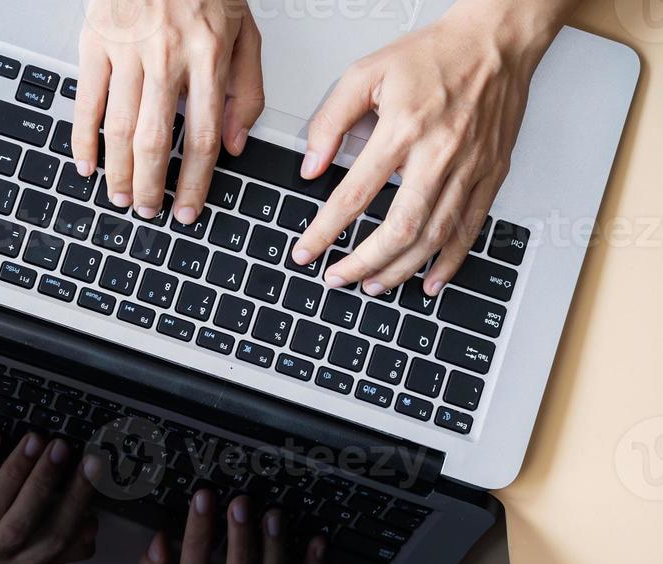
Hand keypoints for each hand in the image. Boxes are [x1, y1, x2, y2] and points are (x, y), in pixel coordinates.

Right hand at [75, 0, 263, 221]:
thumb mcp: (245, 31)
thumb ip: (247, 89)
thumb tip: (235, 144)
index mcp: (209, 57)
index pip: (203, 137)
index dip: (196, 182)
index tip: (189, 209)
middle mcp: (169, 57)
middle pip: (157, 141)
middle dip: (152, 186)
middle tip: (149, 210)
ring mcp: (129, 51)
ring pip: (121, 127)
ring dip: (119, 172)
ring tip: (121, 196)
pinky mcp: (97, 43)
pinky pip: (87, 102)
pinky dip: (83, 139)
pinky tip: (87, 164)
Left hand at [293, 0, 571, 296]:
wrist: (496, 40)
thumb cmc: (433, 55)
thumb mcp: (365, 73)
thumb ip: (330, 120)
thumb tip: (310, 166)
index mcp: (404, 128)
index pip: (355, 194)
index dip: (325, 230)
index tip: (306, 252)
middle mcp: (440, 152)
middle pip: (400, 227)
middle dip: (364, 262)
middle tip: (337, 278)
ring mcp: (470, 167)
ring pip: (435, 235)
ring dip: (401, 268)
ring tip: (374, 285)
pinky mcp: (491, 173)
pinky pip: (470, 227)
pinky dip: (450, 261)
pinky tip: (430, 281)